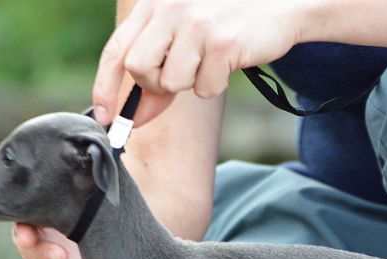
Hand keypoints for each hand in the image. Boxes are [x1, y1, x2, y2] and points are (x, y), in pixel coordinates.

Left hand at [93, 0, 301, 124]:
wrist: (282, 7)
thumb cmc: (227, 24)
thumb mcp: (185, 39)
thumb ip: (156, 72)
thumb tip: (131, 118)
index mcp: (155, 2)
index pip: (116, 49)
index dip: (105, 87)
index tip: (104, 117)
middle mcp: (170, 6)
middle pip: (138, 69)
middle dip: (154, 86)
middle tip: (178, 79)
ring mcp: (196, 22)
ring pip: (170, 82)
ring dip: (190, 83)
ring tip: (209, 60)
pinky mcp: (221, 41)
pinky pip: (203, 88)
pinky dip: (215, 84)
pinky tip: (228, 62)